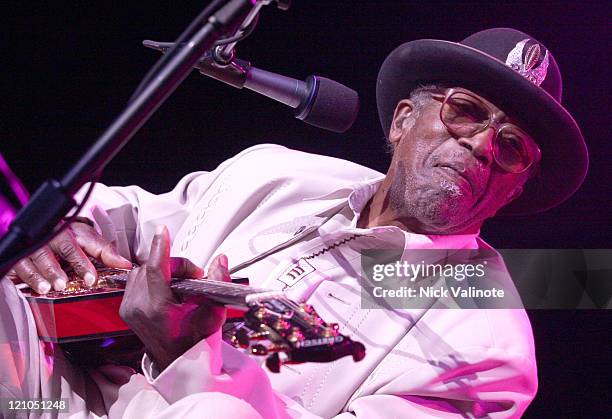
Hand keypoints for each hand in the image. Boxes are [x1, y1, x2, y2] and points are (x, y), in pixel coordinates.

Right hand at [6, 221, 131, 293]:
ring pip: (37, 258)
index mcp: (72, 231)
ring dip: (44, 274)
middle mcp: (53, 236)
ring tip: (50, 287)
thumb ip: (106, 252)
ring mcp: (35, 246)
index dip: (85, 262)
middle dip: (62, 267)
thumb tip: (126, 265)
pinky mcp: (20, 256)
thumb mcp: (88, 241)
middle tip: (65, 283)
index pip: (82, 243)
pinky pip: (21, 267)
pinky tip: (37, 287)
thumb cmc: (68, 238)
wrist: (41, 231)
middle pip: (59, 249)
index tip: (91, 279)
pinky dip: (29, 278)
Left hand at [119, 225, 228, 370]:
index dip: (161, 247)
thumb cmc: (194, 342)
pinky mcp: (126, 308)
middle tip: (193, 276)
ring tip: (181, 283)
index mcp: (157, 309)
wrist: (178, 361)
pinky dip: (152, 277)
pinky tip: (167, 287)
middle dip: (174, 265)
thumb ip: (218, 284)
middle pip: (152, 267)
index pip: (156, 269)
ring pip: (142, 271)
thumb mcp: (213, 314)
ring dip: (162, 270)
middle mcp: (138, 308)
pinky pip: (136, 280)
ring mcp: (129, 308)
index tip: (164, 231)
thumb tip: (220, 262)